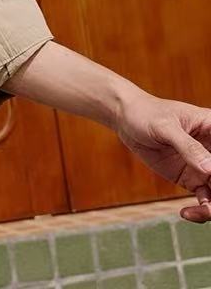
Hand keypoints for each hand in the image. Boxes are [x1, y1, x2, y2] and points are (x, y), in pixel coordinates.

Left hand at [113, 90, 210, 222]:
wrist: (125, 119)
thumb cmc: (145, 114)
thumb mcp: (165, 126)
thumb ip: (188, 147)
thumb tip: (210, 169)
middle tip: (210, 202)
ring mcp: (205, 167)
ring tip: (204, 212)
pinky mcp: (192, 180)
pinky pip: (206, 201)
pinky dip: (202, 212)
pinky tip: (187, 213)